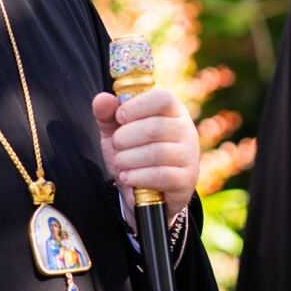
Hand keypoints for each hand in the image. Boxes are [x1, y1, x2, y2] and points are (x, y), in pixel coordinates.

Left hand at [92, 88, 199, 228]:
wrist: (148, 192)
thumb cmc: (134, 153)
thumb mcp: (118, 132)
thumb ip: (109, 115)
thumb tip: (102, 99)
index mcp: (173, 111)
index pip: (162, 98)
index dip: (137, 106)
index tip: (119, 117)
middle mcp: (186, 129)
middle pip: (155, 127)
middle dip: (125, 138)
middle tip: (117, 145)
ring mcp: (189, 155)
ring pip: (156, 153)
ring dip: (128, 159)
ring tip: (120, 162)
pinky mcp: (186, 179)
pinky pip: (160, 175)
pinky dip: (137, 176)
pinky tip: (128, 177)